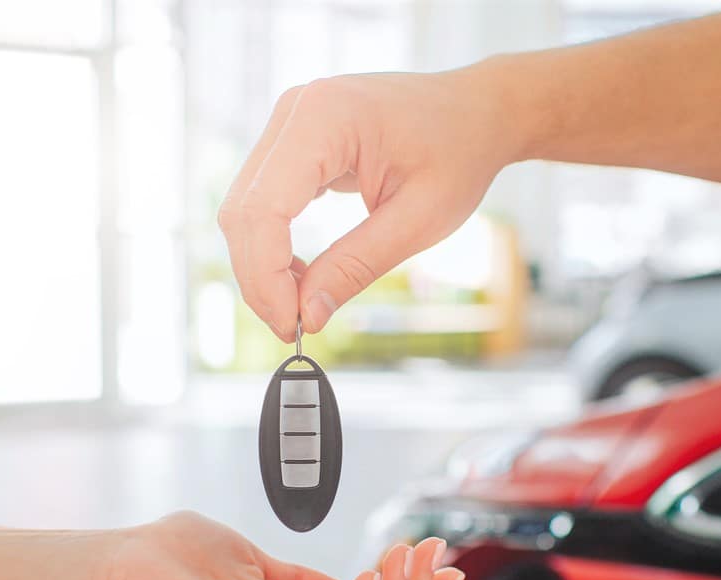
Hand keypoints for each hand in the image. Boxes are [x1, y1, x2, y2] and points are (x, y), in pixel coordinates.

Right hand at [218, 68, 516, 340]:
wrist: (477, 112)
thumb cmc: (459, 154)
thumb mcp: (418, 221)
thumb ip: (356, 266)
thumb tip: (308, 315)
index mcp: (324, 117)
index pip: (264, 209)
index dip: (267, 276)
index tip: (292, 325)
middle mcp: (295, 111)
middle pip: (243, 212)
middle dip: (261, 278)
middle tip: (295, 326)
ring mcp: (289, 122)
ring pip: (245, 210)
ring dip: (264, 266)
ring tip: (302, 306)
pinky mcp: (293, 141)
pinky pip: (263, 201)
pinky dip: (273, 245)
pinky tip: (303, 275)